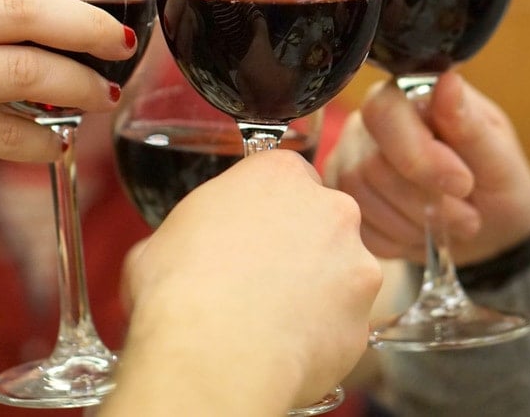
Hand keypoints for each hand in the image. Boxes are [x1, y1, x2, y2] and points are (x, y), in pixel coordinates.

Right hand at [108, 150, 381, 415]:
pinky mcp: (364, 318)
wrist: (214, 355)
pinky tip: (285, 346)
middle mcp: (329, 208)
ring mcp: (355, 263)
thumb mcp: (165, 237)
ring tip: (271, 318)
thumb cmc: (181, 290)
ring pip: (340, 272)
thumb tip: (187, 250)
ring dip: (316, 289)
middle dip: (299, 245)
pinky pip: (343, 322)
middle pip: (322, 219)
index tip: (253, 228)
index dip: (267, 207)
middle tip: (260, 276)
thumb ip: (197, 229)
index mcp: (279, 174)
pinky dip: (321, 334)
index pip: (285, 175)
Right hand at [325, 70, 529, 264]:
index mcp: (409, 95)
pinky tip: (421, 231)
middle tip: (468, 217)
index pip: (385, 113)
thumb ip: (470, 125)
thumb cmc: (496, 183)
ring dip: (413, 224)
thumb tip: (448, 82)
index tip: (463, 184)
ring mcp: (348, 158)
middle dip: (425, 202)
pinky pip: (357, 226)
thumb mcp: (500, 157)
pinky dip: (397, 240)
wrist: (485, 227)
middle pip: (372, 165)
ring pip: (361, 198)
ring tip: (449, 225)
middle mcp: (368, 122)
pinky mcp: (342, 196)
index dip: (420, 157)